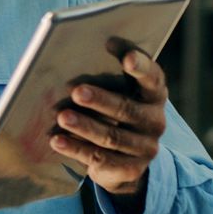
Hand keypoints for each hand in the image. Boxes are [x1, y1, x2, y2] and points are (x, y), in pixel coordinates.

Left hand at [50, 48, 168, 196]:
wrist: (126, 160)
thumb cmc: (115, 111)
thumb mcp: (118, 91)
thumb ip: (110, 71)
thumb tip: (92, 45)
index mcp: (154, 95)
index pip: (152, 78)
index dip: (141, 67)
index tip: (128, 57)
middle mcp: (155, 121)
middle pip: (127, 109)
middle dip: (100, 100)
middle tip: (77, 92)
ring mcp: (145, 148)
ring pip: (112, 137)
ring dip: (85, 127)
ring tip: (63, 117)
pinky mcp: (130, 169)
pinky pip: (100, 159)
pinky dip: (76, 149)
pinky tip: (57, 141)